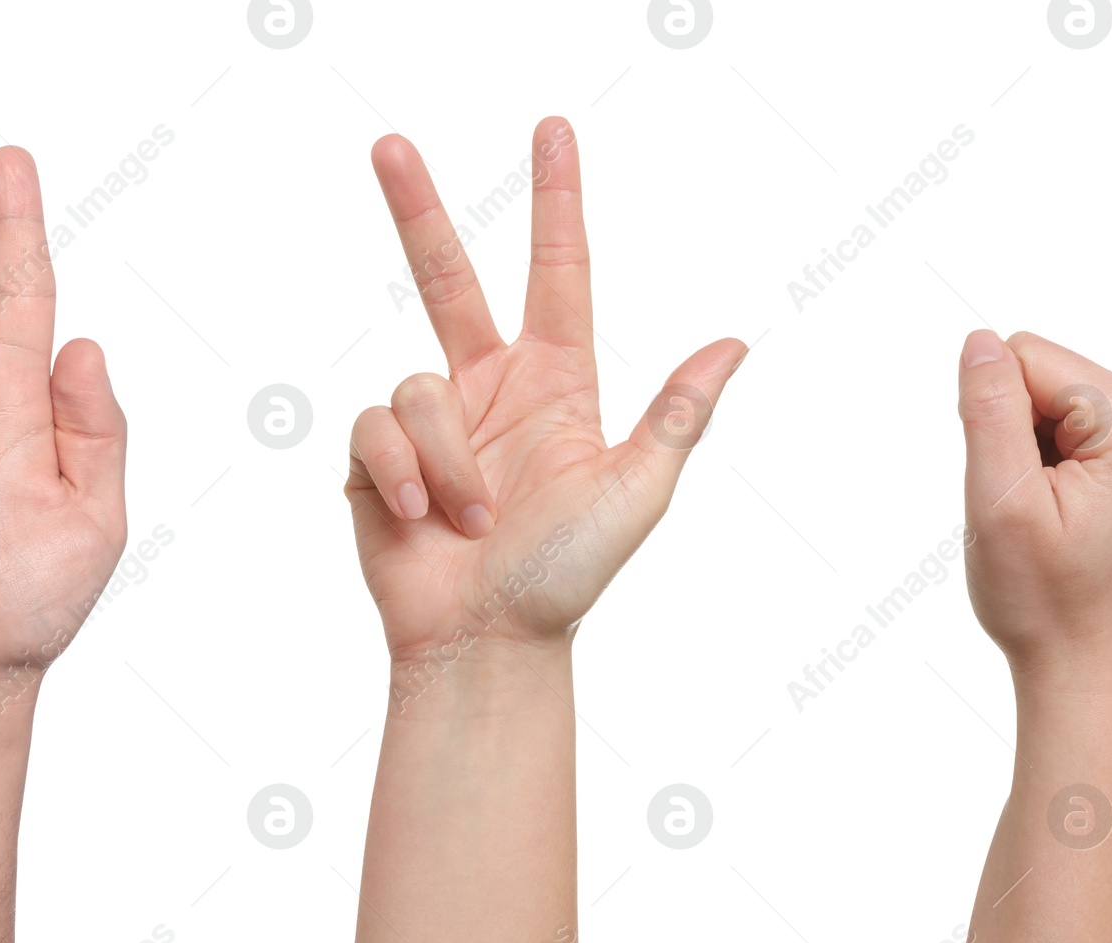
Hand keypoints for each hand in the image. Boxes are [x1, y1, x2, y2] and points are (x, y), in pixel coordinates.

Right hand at [346, 117, 746, 678]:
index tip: (552, 132)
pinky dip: (401, 472)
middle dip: (417, 211)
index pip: (557, 274)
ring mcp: (431, 425)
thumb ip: (676, 413)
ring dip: (445, 456)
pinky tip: (422, 518)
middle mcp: (488, 391)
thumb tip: (736, 343)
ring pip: (415, 381)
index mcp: (556, 386)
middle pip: (447, 280)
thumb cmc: (564, 577)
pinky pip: (375, 425)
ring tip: (470, 517)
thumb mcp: (635, 492)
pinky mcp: (378, 458)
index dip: (555, 203)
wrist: (484, 642)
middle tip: (388, 143)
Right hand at [956, 330, 1111, 684]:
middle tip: (1021, 503)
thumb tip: (978, 340)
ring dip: (1015, 451)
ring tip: (1034, 511)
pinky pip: (1049, 423)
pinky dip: (1028, 463)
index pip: (1024, 357)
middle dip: (1005, 432)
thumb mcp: (1000, 500)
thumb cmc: (1041, 596)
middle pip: (1033, 370)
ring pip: (1035, 397)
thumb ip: (988, 410)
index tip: (1011, 484)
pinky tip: (1043, 510)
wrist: (1077, 657)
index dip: (991, 418)